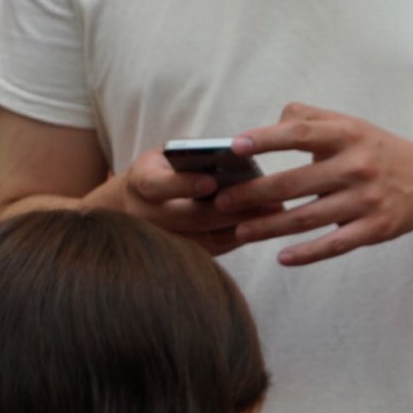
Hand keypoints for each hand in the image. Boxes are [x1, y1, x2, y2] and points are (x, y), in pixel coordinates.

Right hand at [109, 148, 279, 255]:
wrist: (137, 205)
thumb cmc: (164, 170)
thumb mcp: (169, 156)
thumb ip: (193, 157)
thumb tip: (235, 156)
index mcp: (140, 183)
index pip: (158, 185)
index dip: (184, 185)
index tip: (211, 181)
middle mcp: (147, 217)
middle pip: (192, 217)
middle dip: (231, 208)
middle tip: (266, 198)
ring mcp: (165, 240)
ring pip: (207, 237)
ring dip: (244, 225)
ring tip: (274, 211)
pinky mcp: (183, 256)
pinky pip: (215, 249)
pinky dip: (240, 236)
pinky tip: (265, 224)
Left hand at [217, 104, 412, 265]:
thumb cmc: (378, 150)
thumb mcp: (350, 124)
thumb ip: (308, 117)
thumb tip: (267, 124)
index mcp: (346, 135)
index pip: (299, 133)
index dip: (265, 140)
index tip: (234, 148)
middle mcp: (356, 166)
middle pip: (294, 182)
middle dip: (254, 194)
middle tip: (223, 202)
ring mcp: (366, 200)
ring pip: (308, 218)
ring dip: (270, 227)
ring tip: (241, 232)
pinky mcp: (375, 229)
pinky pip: (335, 244)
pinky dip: (308, 254)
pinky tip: (282, 258)